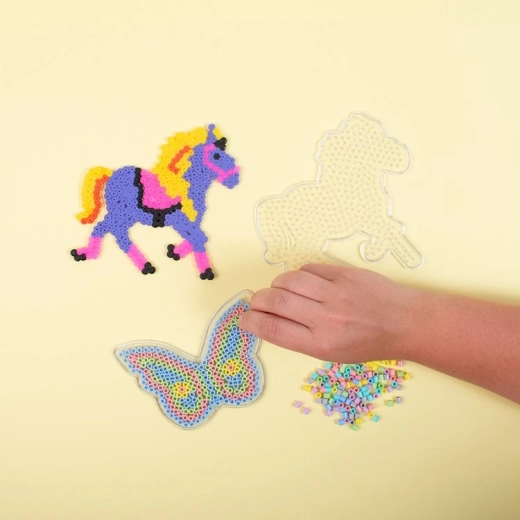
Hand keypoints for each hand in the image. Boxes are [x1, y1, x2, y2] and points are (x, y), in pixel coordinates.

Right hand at [239, 264, 418, 362]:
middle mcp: (326, 318)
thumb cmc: (368, 343)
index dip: (251, 322)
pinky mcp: (345, 274)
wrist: (404, 323)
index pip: (272, 329)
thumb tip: (269, 320)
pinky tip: (304, 283)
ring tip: (280, 291)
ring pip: (289, 280)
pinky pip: (309, 268)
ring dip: (276, 285)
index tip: (245, 320)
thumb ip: (300, 337)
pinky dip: (299, 275)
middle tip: (257, 303)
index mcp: (320, 344)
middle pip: (275, 301)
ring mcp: (336, 293)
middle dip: (257, 301)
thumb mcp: (332, 353)